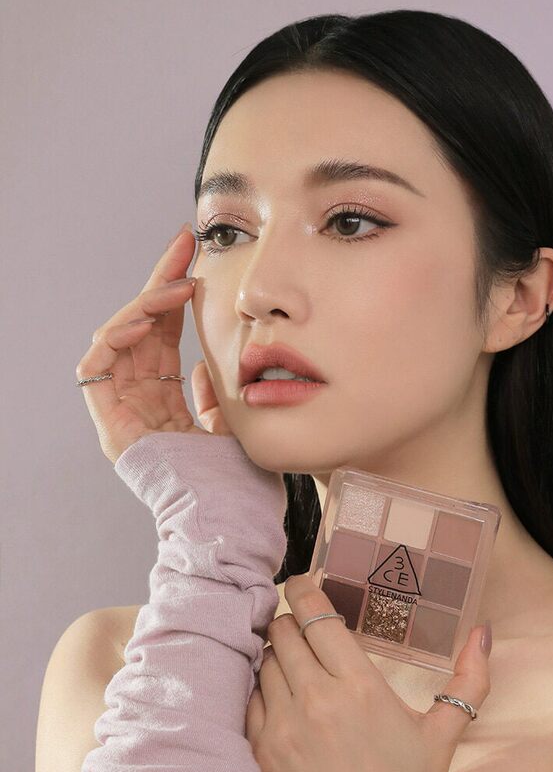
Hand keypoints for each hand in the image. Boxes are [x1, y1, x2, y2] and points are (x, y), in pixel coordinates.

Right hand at [75, 228, 227, 466]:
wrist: (229, 528)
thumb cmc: (238, 489)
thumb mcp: (235, 427)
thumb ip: (217, 397)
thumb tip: (208, 364)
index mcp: (165, 403)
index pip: (163, 336)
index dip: (174, 295)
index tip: (195, 257)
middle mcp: (138, 405)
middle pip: (140, 329)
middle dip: (159, 280)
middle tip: (183, 243)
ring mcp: (121, 416)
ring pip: (116, 340)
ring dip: (143, 303)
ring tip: (177, 285)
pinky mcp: (110, 427)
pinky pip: (95, 370)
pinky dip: (115, 336)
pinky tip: (145, 317)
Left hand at [246, 573, 492, 771]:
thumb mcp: (444, 738)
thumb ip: (469, 681)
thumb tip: (484, 632)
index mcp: (358, 686)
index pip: (315, 614)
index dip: (304, 590)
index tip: (303, 583)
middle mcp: (314, 698)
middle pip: (280, 632)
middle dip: (287, 621)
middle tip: (298, 624)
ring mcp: (281, 727)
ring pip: (261, 664)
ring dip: (272, 656)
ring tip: (289, 662)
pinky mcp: (260, 754)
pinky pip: (247, 702)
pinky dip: (257, 692)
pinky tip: (275, 699)